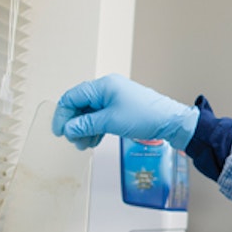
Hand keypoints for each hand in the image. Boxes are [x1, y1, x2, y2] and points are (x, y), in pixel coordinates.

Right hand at [51, 74, 198, 150]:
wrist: (171, 122)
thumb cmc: (145, 117)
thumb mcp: (111, 122)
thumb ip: (86, 125)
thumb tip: (68, 129)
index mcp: (103, 86)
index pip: (72, 97)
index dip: (63, 115)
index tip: (59, 132)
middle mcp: (107, 89)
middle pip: (80, 106)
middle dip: (75, 125)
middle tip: (74, 142)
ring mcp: (115, 99)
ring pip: (91, 113)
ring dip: (85, 129)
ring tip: (84, 145)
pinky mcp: (122, 108)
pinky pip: (101, 117)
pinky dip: (96, 129)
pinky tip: (94, 141)